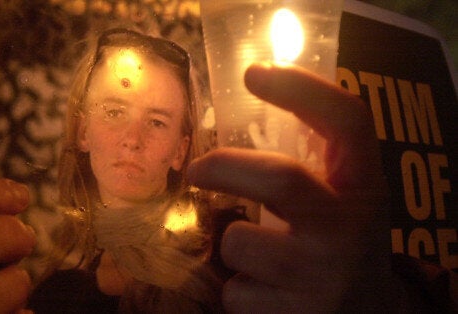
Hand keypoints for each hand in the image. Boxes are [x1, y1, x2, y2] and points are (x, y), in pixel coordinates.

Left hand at [188, 63, 401, 311]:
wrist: (370, 313)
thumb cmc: (341, 242)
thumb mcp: (341, 200)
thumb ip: (307, 168)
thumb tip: (233, 131)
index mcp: (363, 187)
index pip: (347, 121)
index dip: (302, 90)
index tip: (255, 73)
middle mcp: (349, 227)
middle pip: (279, 179)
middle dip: (225, 167)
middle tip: (196, 169)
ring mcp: (324, 275)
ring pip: (241, 242)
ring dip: (233, 244)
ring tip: (256, 255)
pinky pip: (235, 292)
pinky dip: (237, 289)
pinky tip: (265, 293)